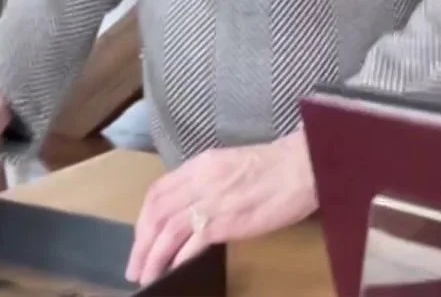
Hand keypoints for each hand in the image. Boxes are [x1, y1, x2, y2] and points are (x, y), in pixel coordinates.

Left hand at [126, 129, 318, 284]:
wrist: (305, 165)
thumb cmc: (277, 167)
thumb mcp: (233, 166)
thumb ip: (209, 183)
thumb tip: (194, 209)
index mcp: (201, 165)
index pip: (158, 191)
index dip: (143, 219)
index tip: (141, 239)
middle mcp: (200, 180)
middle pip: (156, 213)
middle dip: (140, 243)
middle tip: (135, 267)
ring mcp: (212, 200)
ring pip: (167, 231)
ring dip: (152, 256)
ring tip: (146, 276)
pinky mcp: (227, 221)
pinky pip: (191, 243)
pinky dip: (176, 259)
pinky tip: (173, 271)